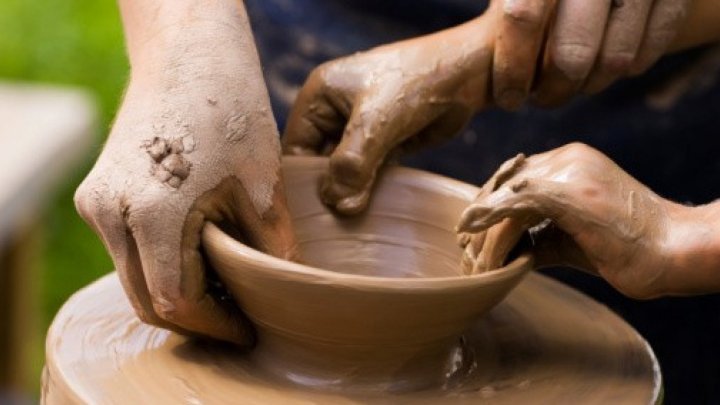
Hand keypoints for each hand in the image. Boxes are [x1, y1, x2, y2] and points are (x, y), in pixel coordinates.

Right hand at [74, 14, 296, 343]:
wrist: (189, 53)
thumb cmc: (230, 107)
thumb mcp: (262, 184)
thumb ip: (271, 248)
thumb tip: (286, 293)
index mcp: (151, 213)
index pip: (176, 301)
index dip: (215, 325)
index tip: (248, 330)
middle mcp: (110, 212)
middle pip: (146, 299)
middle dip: (195, 318)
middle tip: (240, 318)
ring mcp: (98, 203)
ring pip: (134, 278)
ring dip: (177, 293)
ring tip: (227, 289)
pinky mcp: (100, 193)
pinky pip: (128, 251)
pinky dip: (161, 266)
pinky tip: (202, 259)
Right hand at [283, 19, 494, 213]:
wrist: (466, 73)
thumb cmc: (416, 83)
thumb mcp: (377, 123)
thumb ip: (353, 165)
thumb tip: (338, 206)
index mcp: (319, 97)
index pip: (296, 146)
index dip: (303, 179)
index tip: (313, 212)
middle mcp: (334, 112)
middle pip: (318, 161)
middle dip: (328, 188)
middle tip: (336, 221)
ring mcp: (360, 129)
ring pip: (344, 171)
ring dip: (351, 192)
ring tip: (354, 219)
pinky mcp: (383, 142)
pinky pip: (368, 172)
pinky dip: (370, 189)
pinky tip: (373, 208)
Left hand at [456, 143, 692, 298]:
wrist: (673, 250)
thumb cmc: (627, 247)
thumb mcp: (571, 236)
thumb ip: (538, 235)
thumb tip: (507, 249)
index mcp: (570, 162)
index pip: (515, 178)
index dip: (490, 205)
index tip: (472, 232)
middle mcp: (567, 159)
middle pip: (504, 183)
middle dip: (481, 215)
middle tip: (463, 244)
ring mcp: (569, 172)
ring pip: (506, 195)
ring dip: (484, 229)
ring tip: (471, 257)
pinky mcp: (569, 192)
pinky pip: (515, 203)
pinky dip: (489, 219)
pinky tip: (470, 231)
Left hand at [504, 0, 692, 105]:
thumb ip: (504, 12)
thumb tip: (472, 61)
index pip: (522, 19)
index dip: (512, 67)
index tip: (508, 97)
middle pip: (571, 53)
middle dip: (552, 90)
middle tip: (542, 99)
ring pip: (614, 59)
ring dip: (589, 85)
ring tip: (573, 83)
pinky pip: (650, 48)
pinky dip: (628, 67)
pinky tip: (606, 68)